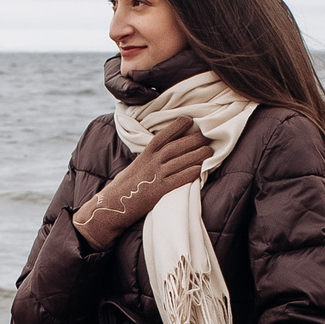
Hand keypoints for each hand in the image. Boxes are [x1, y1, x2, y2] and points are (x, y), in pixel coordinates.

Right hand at [72, 118, 210, 247]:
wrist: (114, 204)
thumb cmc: (126, 185)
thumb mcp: (136, 165)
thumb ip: (150, 156)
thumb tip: (165, 149)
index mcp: (145, 153)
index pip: (164, 135)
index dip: (177, 125)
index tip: (189, 119)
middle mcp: (152, 162)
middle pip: (177, 146)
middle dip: (194, 140)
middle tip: (208, 136)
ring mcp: (156, 176)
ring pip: (181, 161)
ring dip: (198, 155)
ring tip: (210, 151)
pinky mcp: (160, 191)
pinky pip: (179, 179)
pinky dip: (191, 173)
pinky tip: (201, 169)